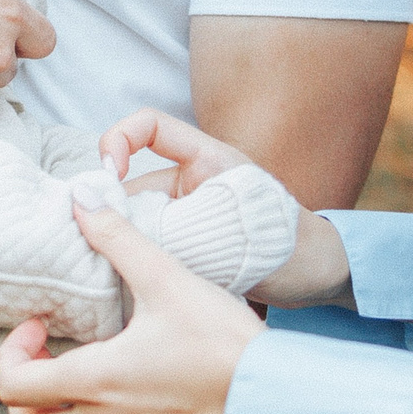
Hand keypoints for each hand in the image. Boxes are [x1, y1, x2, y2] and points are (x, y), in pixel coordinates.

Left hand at [0, 200, 263, 413]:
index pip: (13, 387)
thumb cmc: (224, 342)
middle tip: (47, 350)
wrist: (279, 398)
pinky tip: (128, 374)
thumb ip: (118, 238)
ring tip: (86, 356)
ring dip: (59, 402)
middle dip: (22, 390)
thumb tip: (82, 199)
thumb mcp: (168, 278)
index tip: (41, 322)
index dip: (12, 351)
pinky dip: (99, 410)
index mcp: (96, 382)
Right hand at [99, 108, 353, 308]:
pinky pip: (147, 248)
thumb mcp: (231, 228)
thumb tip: (121, 233)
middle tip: (96, 249)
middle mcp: (189, 182)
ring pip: (133, 224)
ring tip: (114, 275)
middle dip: (110, 215)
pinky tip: (129, 288)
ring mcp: (185, 215)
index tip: (111, 173)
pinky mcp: (184, 247)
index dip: (118, 139)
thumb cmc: (287, 242)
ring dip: (122, 247)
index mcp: (205, 159)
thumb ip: (177, 228)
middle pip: (129, 187)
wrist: (317, 276)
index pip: (149, 125)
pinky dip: (135, 265)